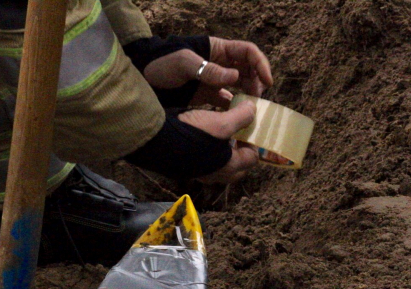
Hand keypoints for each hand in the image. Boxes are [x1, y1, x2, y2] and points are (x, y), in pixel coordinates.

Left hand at [143, 37, 272, 107]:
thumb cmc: (162, 65)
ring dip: (248, 96)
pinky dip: (233, 108)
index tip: (267, 82)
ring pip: (240, 86)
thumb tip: (235, 77)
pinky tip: (236, 118)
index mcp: (217, 49)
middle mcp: (220, 64)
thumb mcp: (184, 64)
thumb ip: (209, 70)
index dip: (261, 65)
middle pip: (248, 70)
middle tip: (258, 100)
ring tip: (250, 110)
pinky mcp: (206, 96)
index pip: (247, 52)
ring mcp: (214, 80)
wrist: (143, 81)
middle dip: (257, 83)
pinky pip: (226, 101)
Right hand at [178, 100, 259, 183]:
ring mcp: (201, 174)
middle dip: (240, 151)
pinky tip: (203, 137)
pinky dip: (210, 152)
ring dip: (224, 151)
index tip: (248, 128)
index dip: (254, 142)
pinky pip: (206, 163)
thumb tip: (253, 109)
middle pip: (238, 167)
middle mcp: (216, 175)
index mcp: (230, 167)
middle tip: (237, 134)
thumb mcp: (221, 122)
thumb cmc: (194, 135)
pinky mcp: (188, 169)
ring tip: (220, 133)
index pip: (252, 158)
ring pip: (221, 165)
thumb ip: (241, 116)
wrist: (158, 142)